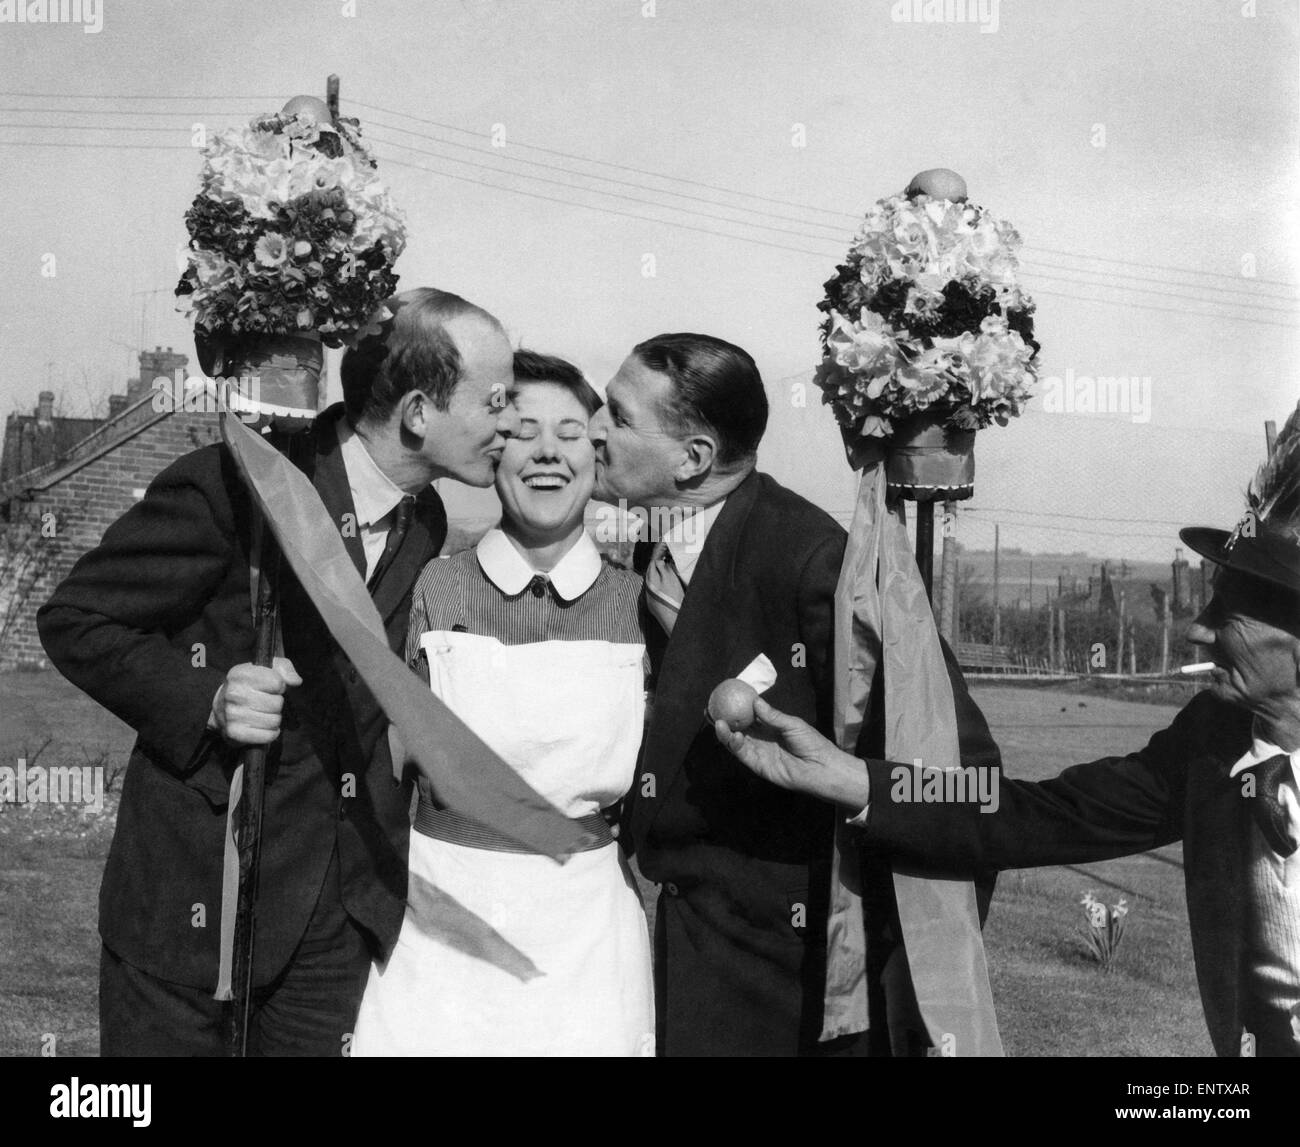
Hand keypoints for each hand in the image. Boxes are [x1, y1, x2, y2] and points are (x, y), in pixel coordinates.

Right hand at [209, 657, 302, 745]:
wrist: (222, 707)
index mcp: (240, 674)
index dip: (279, 686)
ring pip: (274, 720)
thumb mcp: (266, 669)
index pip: (277, 682)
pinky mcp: (235, 732)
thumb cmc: (251, 686)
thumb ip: (284, 668)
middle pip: (277, 703)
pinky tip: (262, 726)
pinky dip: (270, 733)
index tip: (271, 687)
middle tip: (265, 702)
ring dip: (274, 718)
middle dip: (276, 703)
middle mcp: (233, 693)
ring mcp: (232, 714)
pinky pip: (268, 736)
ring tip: (262, 713)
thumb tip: (295, 681)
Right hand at [714, 696, 869, 808]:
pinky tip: (734, 735)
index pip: (748, 715)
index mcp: (770, 726)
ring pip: (737, 741)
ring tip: (718, 722)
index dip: (735, 707)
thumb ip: (772, 715)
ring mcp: (759, 752)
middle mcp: (761, 738)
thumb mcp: (792, 724)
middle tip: (710, 710)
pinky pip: (744, 754)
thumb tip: (754, 701)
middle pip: (738, 728)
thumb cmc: (811, 742)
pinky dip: (736, 745)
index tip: (723, 697)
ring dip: (726, 733)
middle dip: (724, 719)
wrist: (821, 767)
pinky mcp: (758, 766)